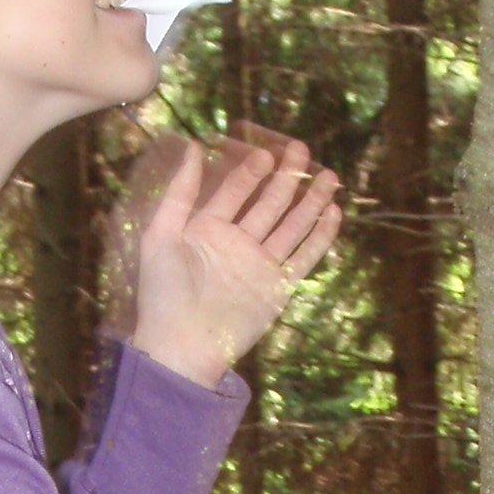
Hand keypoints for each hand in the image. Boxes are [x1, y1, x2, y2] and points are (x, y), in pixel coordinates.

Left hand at [120, 123, 340, 387]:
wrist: (181, 346)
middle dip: (286, 177)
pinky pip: (304, 257)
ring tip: (330, 176)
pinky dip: (319, 237)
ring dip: (310, 202)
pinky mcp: (277, 288)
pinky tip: (333, 213)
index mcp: (207, 229)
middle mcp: (237, 243)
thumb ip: (179, 193)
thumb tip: (193, 147)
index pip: (235, 191)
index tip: (266, 153)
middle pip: (268, 203)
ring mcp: (259, 265)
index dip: (251, 171)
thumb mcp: (160, 235)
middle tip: (301, 149)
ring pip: (291, 226)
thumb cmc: (162, 293)